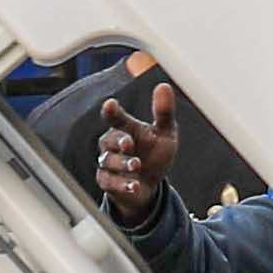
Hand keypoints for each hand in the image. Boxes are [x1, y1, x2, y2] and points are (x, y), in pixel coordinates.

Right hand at [90, 65, 179, 228]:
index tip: (110, 105)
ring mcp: (108, 163)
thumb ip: (164, 112)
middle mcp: (113, 144)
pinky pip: (109, 182)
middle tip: (128, 144)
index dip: (111, 111)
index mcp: (125, 128)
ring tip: (137, 166)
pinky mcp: (107, 182)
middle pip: (109, 139)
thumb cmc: (155, 154)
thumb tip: (164, 86)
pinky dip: (122, 184)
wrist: (149, 186)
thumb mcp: (165, 133)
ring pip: (108, 160)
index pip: (115, 117)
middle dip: (118, 141)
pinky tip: (135, 185)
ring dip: (122, 163)